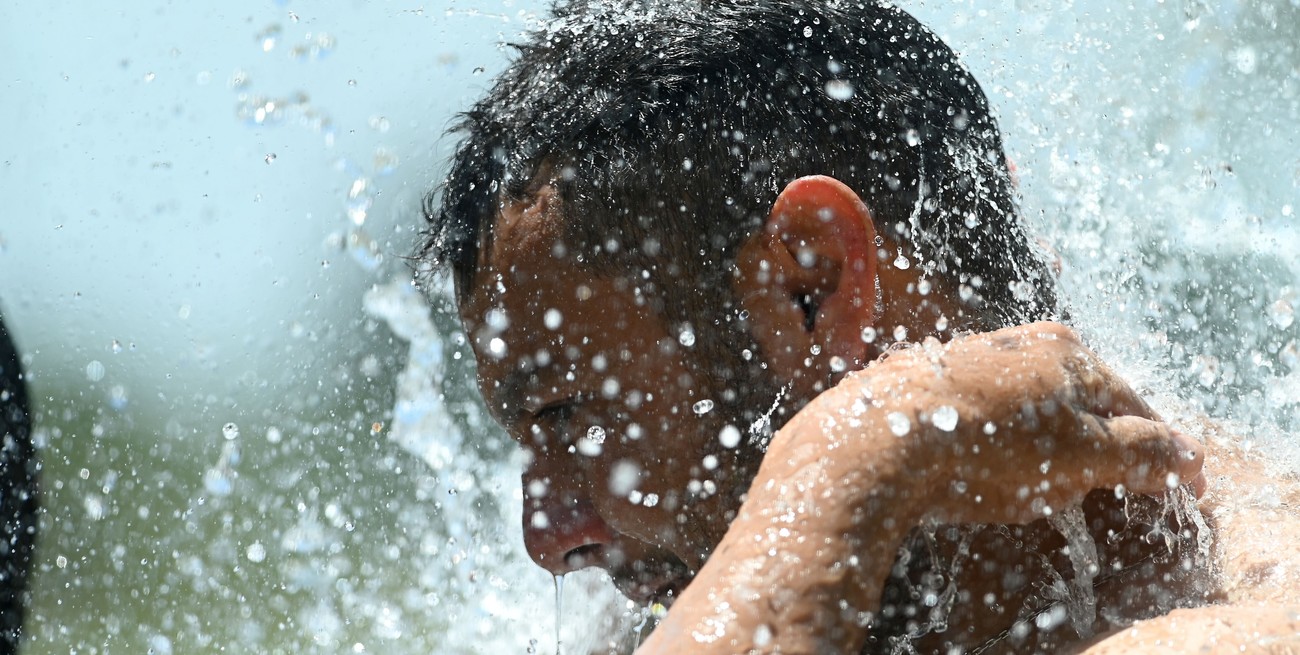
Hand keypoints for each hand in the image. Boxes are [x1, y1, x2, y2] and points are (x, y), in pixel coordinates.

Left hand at [823, 321, 1203, 523]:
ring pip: (1025, 409)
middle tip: (1097, 488)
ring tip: (1027, 484)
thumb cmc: (986, 446)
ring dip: (1038, 446)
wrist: (873, 443)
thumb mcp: (1080, 457)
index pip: (1131, 403)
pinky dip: (989, 444)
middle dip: (1093, 446)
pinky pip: (976, 417)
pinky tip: (975, 469)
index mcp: (1067, 351)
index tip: (1176, 481)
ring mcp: (967, 359)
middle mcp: (1018, 343)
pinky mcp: (923, 385)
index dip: (1155, 447)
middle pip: (1076, 402)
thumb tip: (1186, 455)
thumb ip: (1139, 453)